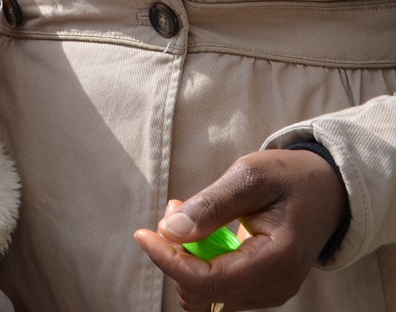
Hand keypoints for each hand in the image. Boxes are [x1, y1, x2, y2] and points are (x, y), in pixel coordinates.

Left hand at [133, 148, 346, 310]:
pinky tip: (201, 229)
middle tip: (176, 209)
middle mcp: (274, 287)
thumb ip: (212, 205)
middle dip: (175, 256)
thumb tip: (171, 230)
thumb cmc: (291, 178)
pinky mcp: (259, 287)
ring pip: (205, 294)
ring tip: (190, 213)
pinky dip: (198, 261)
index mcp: (277, 261)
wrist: (327, 190)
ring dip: (185, 258)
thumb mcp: (251, 177)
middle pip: (202, 294)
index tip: (144, 233)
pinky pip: (216, 286)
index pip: (208, 282)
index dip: (168, 261)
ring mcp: (268, 291)